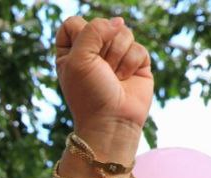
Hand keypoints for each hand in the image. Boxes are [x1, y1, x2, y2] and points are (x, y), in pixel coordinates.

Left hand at [55, 16, 152, 150]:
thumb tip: (118, 22)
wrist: (111, 121)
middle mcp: (94, 52)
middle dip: (103, 47)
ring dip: (117, 55)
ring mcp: (117, 56)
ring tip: (113, 76)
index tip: (81, 56)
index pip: (74, 23)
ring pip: (123, 32)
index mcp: (71, 51)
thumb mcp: (79, 58)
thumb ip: (93, 30)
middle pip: (102, 24)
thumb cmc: (89, 94)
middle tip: (100, 70)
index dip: (80, 34)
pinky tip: (125, 80)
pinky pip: (138, 47)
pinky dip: (131, 63)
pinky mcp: (136, 63)